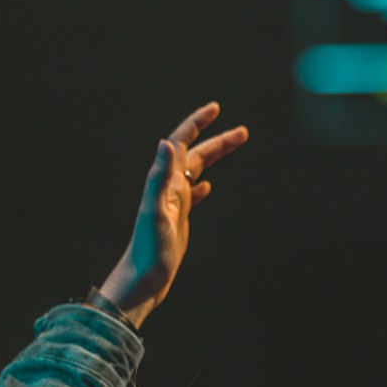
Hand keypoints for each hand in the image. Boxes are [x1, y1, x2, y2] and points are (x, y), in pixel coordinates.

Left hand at [96, 102, 248, 328]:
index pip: (181, 143)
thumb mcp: (156, 211)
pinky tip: (209, 186)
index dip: (197, 123)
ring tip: (235, 147)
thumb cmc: (148, 248)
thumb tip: (166, 142)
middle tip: (243, 132)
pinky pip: (192, 196)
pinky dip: (202, 186)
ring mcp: (174, 203)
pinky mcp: (178, 220)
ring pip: (197, 171)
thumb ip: (159, 177)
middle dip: (217, 140)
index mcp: (165, 182)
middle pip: (195, 155)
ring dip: (214, 157)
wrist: (143, 277)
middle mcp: (169, 188)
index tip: (216, 109)